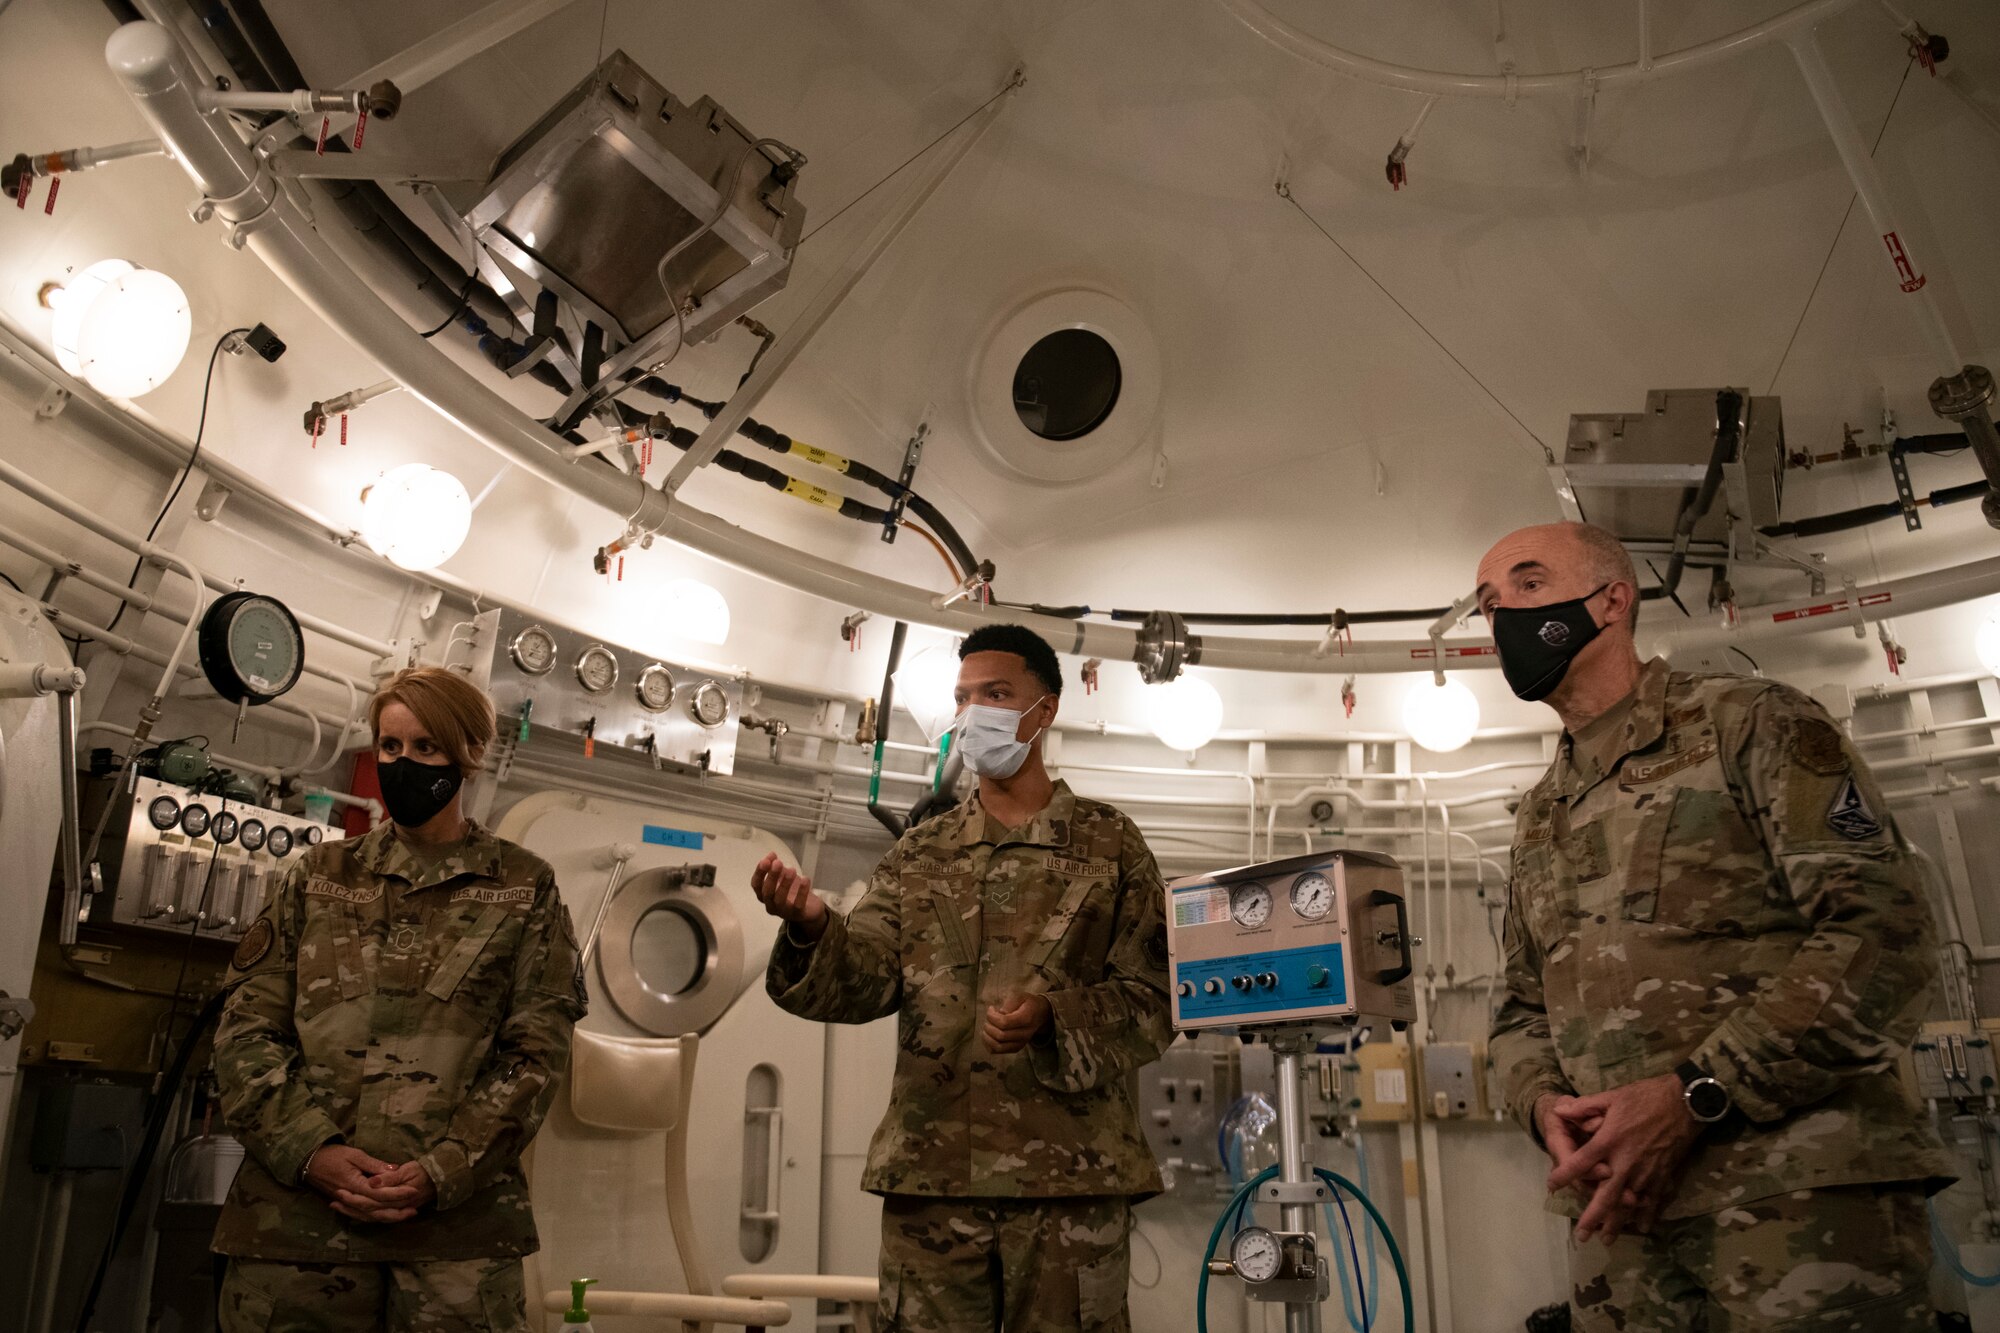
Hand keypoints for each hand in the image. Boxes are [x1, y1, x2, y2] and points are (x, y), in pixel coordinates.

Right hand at [305, 1144, 428, 1224]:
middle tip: (414, 1210)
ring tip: (405, 1215)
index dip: (397, 1193)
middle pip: (376, 1210)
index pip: (379, 1193)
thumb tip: (395, 1169)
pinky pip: (361, 1215)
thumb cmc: (332, 1155)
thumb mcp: (355, 1155)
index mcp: (354, 1184)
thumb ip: (374, 1165)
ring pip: (369, 1215)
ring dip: (388, 1217)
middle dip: (396, 1211)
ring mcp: (347, 1202)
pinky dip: (374, 1217)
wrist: (310, 1162)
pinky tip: (386, 1217)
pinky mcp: (345, 1203)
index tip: (414, 1191)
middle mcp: (351, 1197)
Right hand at [751, 853, 828, 941]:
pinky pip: (798, 905)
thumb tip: (771, 854)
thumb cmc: (792, 890)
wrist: (810, 907)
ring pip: (780, 899)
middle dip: (771, 876)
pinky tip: (805, 879)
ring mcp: (783, 912)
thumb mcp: (783, 875)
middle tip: (778, 863)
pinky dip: (801, 892)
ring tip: (792, 870)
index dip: (759, 872)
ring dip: (785, 883)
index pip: (756, 884)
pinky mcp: (797, 915)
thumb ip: (775, 865)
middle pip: (767, 892)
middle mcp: (770, 905)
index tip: (766, 860)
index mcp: (764, 894)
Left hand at [981, 993, 1051, 1054]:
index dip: (992, 1016)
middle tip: (988, 1019)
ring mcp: (1021, 1043)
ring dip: (987, 1037)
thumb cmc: (1027, 1003)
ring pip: (998, 1047)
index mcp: (1026, 1019)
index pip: (1004, 1023)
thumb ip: (1010, 1003)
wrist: (1040, 1014)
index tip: (991, 1009)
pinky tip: (988, 1034)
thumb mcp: (1020, 996)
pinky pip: (997, 1051)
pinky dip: (988, 1044)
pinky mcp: (1016, 1048)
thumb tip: (1000, 1013)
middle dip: (989, 1026)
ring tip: (987, 1027)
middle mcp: (1025, 1034)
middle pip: (1000, 1036)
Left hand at [1545, 1074, 1702, 1242]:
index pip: (1580, 1163)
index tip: (1552, 1186)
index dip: (1564, 1176)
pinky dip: (1646, 1215)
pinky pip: (1653, 1200)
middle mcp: (1626, 1162)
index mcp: (1609, 1141)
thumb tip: (1559, 1111)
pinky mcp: (1664, 1175)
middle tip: (1582, 1236)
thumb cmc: (1645, 1097)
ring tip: (1606, 1239)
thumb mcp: (1611, 1096)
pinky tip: (1641, 1228)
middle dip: (1592, 1218)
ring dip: (1617, 1223)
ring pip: (1628, 1205)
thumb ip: (1584, 1107)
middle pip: (1605, 1196)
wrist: (1685, 1103)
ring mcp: (1646, 1172)